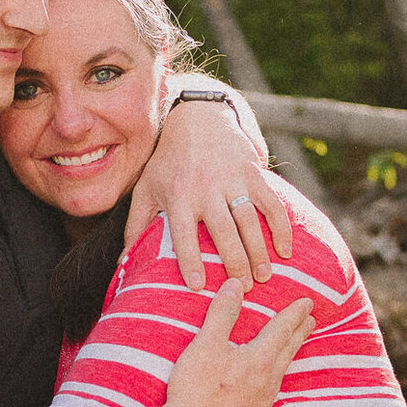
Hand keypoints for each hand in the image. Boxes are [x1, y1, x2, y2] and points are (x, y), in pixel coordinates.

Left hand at [132, 96, 295, 290]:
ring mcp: (233, 180)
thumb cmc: (168, 162)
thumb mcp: (146, 189)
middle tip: (241, 289)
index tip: (197, 287)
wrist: (197, 117)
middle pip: (223, 231)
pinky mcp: (254, 173)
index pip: (182, 234)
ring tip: (262, 277)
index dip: (190, 260)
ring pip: (249, 221)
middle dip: (234, 262)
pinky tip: (285, 251)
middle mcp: (206, 188)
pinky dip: (281, 227)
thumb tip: (122, 265)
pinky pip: (272, 203)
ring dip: (258, 251)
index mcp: (178, 196)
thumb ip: (136, 226)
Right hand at [160, 279, 316, 406]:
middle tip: (311, 321)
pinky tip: (268, 387)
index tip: (307, 303)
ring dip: (289, 358)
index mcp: (259, 361)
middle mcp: (267, 383)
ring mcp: (261, 406)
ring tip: (292, 350)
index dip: (294, 314)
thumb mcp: (205, 346)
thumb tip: (236, 285)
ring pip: (281, 375)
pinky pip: (270, 397)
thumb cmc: (194, 390)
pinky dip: (274, 383)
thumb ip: (222, 314)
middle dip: (299, 333)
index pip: (282, 330)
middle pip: (288, 352)